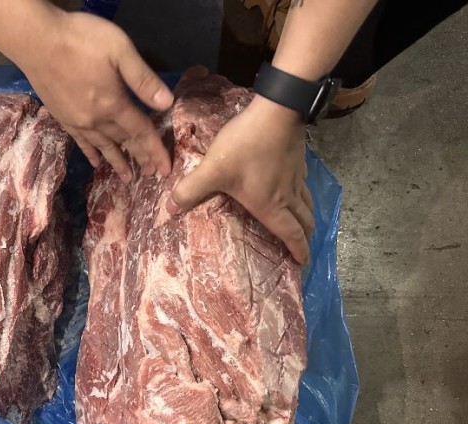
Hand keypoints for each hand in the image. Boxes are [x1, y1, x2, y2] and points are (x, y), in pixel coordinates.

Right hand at [16, 11, 173, 181]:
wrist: (35, 40)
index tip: (166, 169)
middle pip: (124, 142)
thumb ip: (142, 78)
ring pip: (103, 147)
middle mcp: (96, 120)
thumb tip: (167, 104)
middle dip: (140, 158)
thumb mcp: (120, 50)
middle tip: (151, 174)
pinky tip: (96, 162)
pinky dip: (91, 153)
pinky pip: (81, 142)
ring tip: (127, 178)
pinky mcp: (62, 117)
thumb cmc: (80, 39)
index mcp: (113, 104)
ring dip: (117, 162)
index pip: (141, 132)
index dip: (155, 150)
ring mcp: (77, 121)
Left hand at [168, 96, 313, 263]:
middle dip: (305, 236)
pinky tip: (296, 189)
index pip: (289, 233)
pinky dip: (304, 194)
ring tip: (306, 223)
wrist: (276, 109)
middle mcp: (287, 194)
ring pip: (307, 202)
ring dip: (307, 216)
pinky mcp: (298, 159)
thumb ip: (190, 190)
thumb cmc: (246, 145)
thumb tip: (169, 210)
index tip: (304, 262)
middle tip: (305, 247)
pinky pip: (304, 185)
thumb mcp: (213, 169)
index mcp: (270, 204)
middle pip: (303, 220)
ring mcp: (295, 176)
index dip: (298, 249)